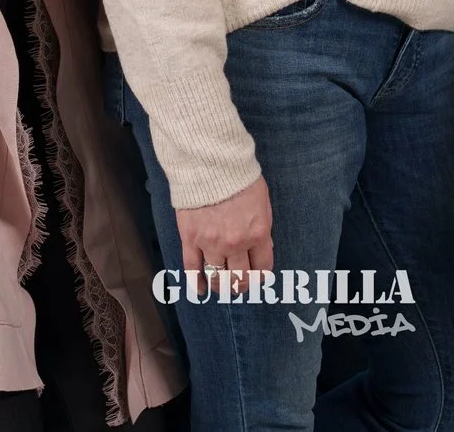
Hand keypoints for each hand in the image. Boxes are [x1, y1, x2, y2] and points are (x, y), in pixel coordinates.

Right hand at [176, 176, 272, 294]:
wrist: (210, 163)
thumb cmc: (239, 178)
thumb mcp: (262, 202)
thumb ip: (261, 227)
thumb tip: (259, 246)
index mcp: (257, 234)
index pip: (262, 268)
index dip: (261, 276)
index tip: (258, 278)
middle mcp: (235, 244)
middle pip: (240, 277)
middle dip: (241, 285)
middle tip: (239, 285)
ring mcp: (211, 243)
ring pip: (217, 277)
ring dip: (221, 286)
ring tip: (221, 286)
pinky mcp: (190, 239)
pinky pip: (192, 269)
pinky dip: (196, 283)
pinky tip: (200, 290)